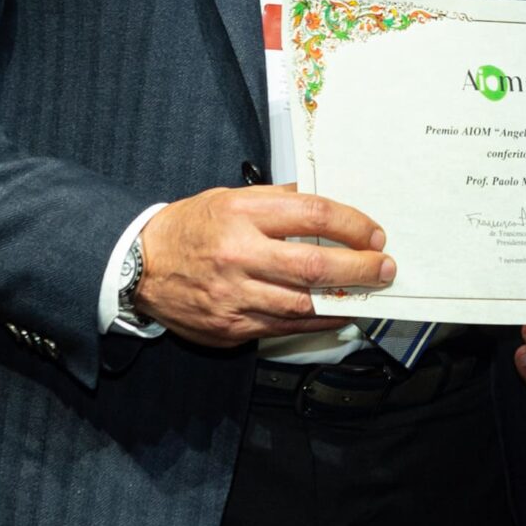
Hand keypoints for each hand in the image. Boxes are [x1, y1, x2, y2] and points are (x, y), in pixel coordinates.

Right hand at [134, 183, 392, 346]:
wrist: (139, 267)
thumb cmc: (190, 227)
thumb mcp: (231, 198)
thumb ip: (279, 200)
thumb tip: (328, 201)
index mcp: (242, 214)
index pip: (313, 215)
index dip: (352, 225)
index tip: (374, 233)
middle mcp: (239, 255)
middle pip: (315, 266)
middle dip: (361, 269)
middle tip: (385, 268)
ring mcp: (235, 296)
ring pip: (304, 303)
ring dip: (346, 299)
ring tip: (371, 292)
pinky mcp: (232, 327)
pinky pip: (285, 326)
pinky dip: (318, 320)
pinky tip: (338, 312)